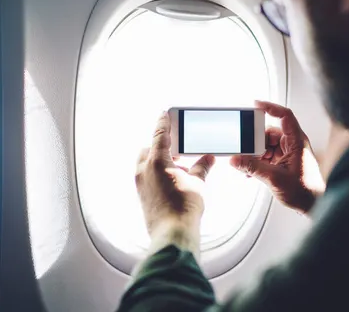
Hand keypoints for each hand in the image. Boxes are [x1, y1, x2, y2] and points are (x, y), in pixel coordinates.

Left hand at [135, 112, 214, 254]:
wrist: (173, 234)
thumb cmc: (185, 207)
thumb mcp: (198, 182)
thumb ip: (202, 167)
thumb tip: (208, 158)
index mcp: (156, 161)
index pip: (160, 134)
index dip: (164, 122)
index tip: (164, 114)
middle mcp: (144, 170)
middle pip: (149, 148)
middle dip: (161, 145)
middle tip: (178, 146)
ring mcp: (140, 184)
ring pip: (146, 163)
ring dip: (160, 160)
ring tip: (180, 166)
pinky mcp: (142, 196)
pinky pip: (147, 176)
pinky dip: (157, 172)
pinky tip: (173, 181)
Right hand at [231, 101, 324, 214]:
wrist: (312, 206)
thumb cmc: (304, 191)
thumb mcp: (274, 178)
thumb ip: (253, 168)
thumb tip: (236, 160)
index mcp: (297, 142)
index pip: (285, 116)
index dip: (270, 107)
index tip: (255, 105)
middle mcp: (292, 144)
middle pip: (269, 132)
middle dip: (255, 140)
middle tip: (244, 148)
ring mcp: (288, 153)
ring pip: (266, 145)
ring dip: (255, 154)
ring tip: (247, 164)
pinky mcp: (283, 162)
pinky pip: (266, 155)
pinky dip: (258, 161)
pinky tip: (250, 170)